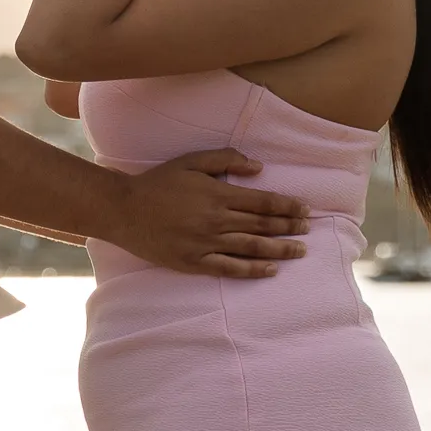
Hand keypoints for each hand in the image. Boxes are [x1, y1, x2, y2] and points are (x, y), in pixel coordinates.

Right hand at [116, 149, 308, 276]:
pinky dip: (253, 270)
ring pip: (252, 248)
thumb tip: (259, 167)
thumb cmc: (156, 183)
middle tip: (307, 228)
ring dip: (280, 249)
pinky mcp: (195, 262)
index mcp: (217, 194)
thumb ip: (225, 160)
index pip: (263, 201)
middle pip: (263, 225)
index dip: (288, 205)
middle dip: (290, 226)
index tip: (305, 209)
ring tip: (300, 250)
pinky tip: (271, 270)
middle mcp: (216, 220)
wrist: (123, 210)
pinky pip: (231, 269)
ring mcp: (206, 243)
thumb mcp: (190, 162)